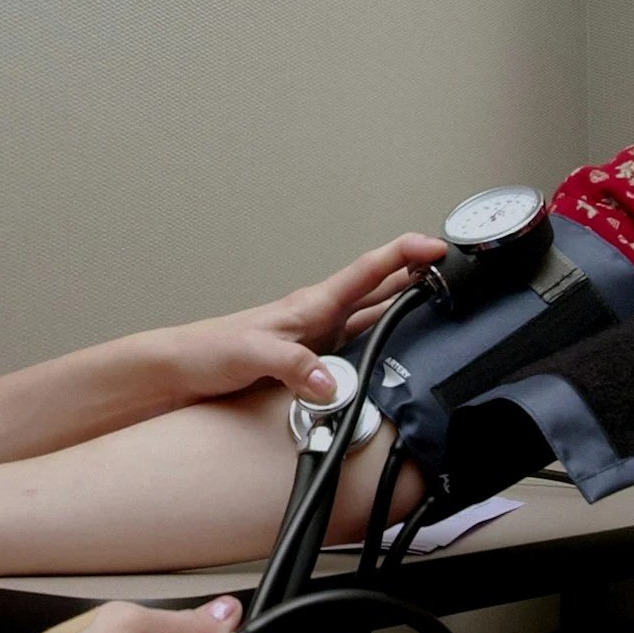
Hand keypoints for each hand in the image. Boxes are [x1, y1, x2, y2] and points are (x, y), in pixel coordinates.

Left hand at [160, 234, 447, 403]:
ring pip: (373, 315)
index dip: (404, 254)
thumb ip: (294, 367)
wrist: (178, 371)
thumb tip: (333, 384)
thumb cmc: (207, 352)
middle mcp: (319, 316)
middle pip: (379, 288)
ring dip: (405, 305)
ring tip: (440, 301)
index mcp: (311, 305)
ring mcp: (317, 338)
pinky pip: (358, 346)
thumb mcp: (252, 356)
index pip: (368, 270)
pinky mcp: (311, 361)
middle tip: (456, 270)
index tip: (437, 247)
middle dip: (417, 274)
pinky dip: (383, 342)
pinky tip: (394, 353)